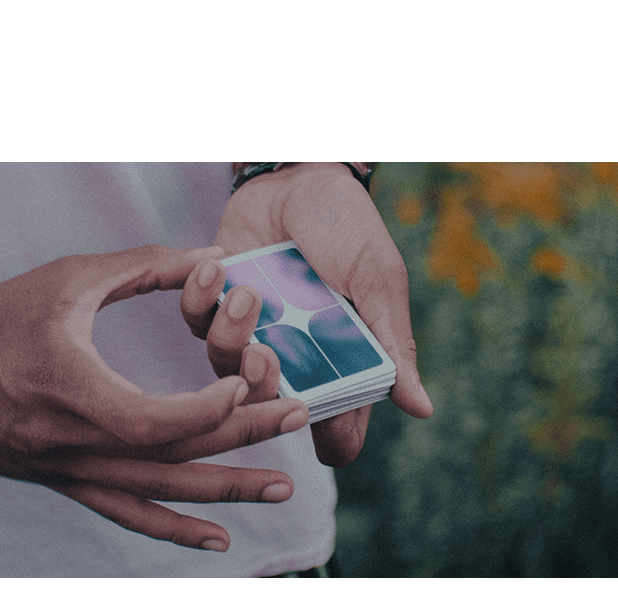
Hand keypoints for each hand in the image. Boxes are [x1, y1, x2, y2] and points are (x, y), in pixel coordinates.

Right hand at [0, 245, 309, 551]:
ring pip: (162, 492)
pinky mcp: (70, 482)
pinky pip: (129, 514)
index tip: (246, 380)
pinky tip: (218, 541)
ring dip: (227, 491)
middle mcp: (78, 444)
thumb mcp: (66, 280)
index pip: (156, 420)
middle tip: (298, 417)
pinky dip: (176, 530)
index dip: (209, 408)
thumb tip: (211, 256)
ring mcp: (75, 471)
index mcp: (75, 392)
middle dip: (243, 434)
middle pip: (176, 454)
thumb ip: (143, 267)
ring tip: (282, 489)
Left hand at [183, 163, 433, 466]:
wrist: (301, 174)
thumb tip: (423, 410)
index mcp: (341, 361)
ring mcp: (254, 332)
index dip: (328, 437)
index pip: (337, 427)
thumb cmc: (348, 227)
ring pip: (225, 367)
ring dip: (230, 334)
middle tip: (264, 352)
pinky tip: (216, 265)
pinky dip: (199, 297)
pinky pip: (194, 321)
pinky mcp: (216, 304)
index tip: (312, 410)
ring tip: (245, 290)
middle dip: (262, 386)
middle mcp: (296, 357)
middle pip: (270, 406)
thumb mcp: (378, 282)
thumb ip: (393, 345)